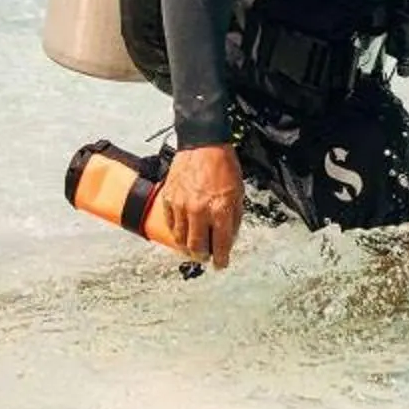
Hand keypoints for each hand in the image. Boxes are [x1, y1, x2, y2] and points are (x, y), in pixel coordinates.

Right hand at [154, 142, 245, 269]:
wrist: (203, 143)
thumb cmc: (223, 166)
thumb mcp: (238, 193)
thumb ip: (233, 219)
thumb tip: (227, 238)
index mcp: (220, 210)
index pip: (220, 245)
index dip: (221, 259)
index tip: (220, 264)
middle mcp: (199, 210)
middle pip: (197, 247)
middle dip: (202, 256)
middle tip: (204, 257)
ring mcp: (181, 204)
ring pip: (180, 237)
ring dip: (186, 246)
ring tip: (191, 247)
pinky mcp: (169, 196)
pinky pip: (169, 221)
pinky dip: (175, 229)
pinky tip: (181, 230)